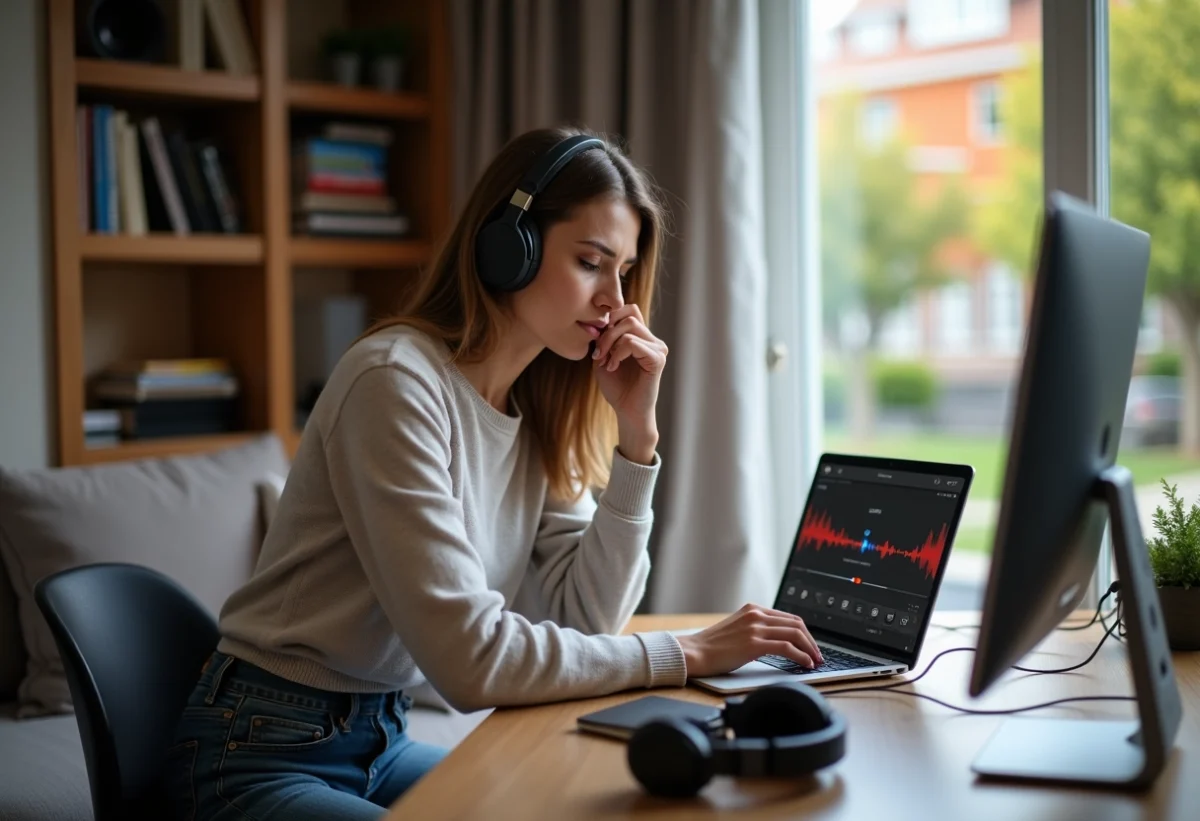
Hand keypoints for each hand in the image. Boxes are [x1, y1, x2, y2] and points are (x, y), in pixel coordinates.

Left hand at [591, 304, 667, 431]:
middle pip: (628, 316)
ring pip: (629, 327)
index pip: (629, 309)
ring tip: (605, 362)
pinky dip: (618, 353)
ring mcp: (658, 348)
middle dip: (607, 333)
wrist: (626, 411)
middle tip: (598, 354)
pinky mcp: (658, 359)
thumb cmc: (616, 387)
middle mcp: (652, 339)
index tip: (598, 342)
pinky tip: (613, 367)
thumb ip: (603, 337)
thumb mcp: (603, 356)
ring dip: (610, 344)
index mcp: (642, 336)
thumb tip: (600, 320)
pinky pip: (633, 343)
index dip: (610, 319)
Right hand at [675, 604, 823, 677]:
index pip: (788, 617)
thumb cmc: (712, 646)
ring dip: (810, 649)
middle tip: (817, 655)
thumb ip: (756, 629)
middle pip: (796, 624)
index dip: (804, 632)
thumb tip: (777, 641)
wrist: (694, 652)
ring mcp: (755, 628)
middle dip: (811, 641)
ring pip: (795, 633)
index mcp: (753, 609)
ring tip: (815, 661)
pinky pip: (787, 647)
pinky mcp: (754, 644)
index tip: (810, 645)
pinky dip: (801, 655)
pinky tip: (805, 663)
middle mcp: (756, 615)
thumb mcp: (737, 629)